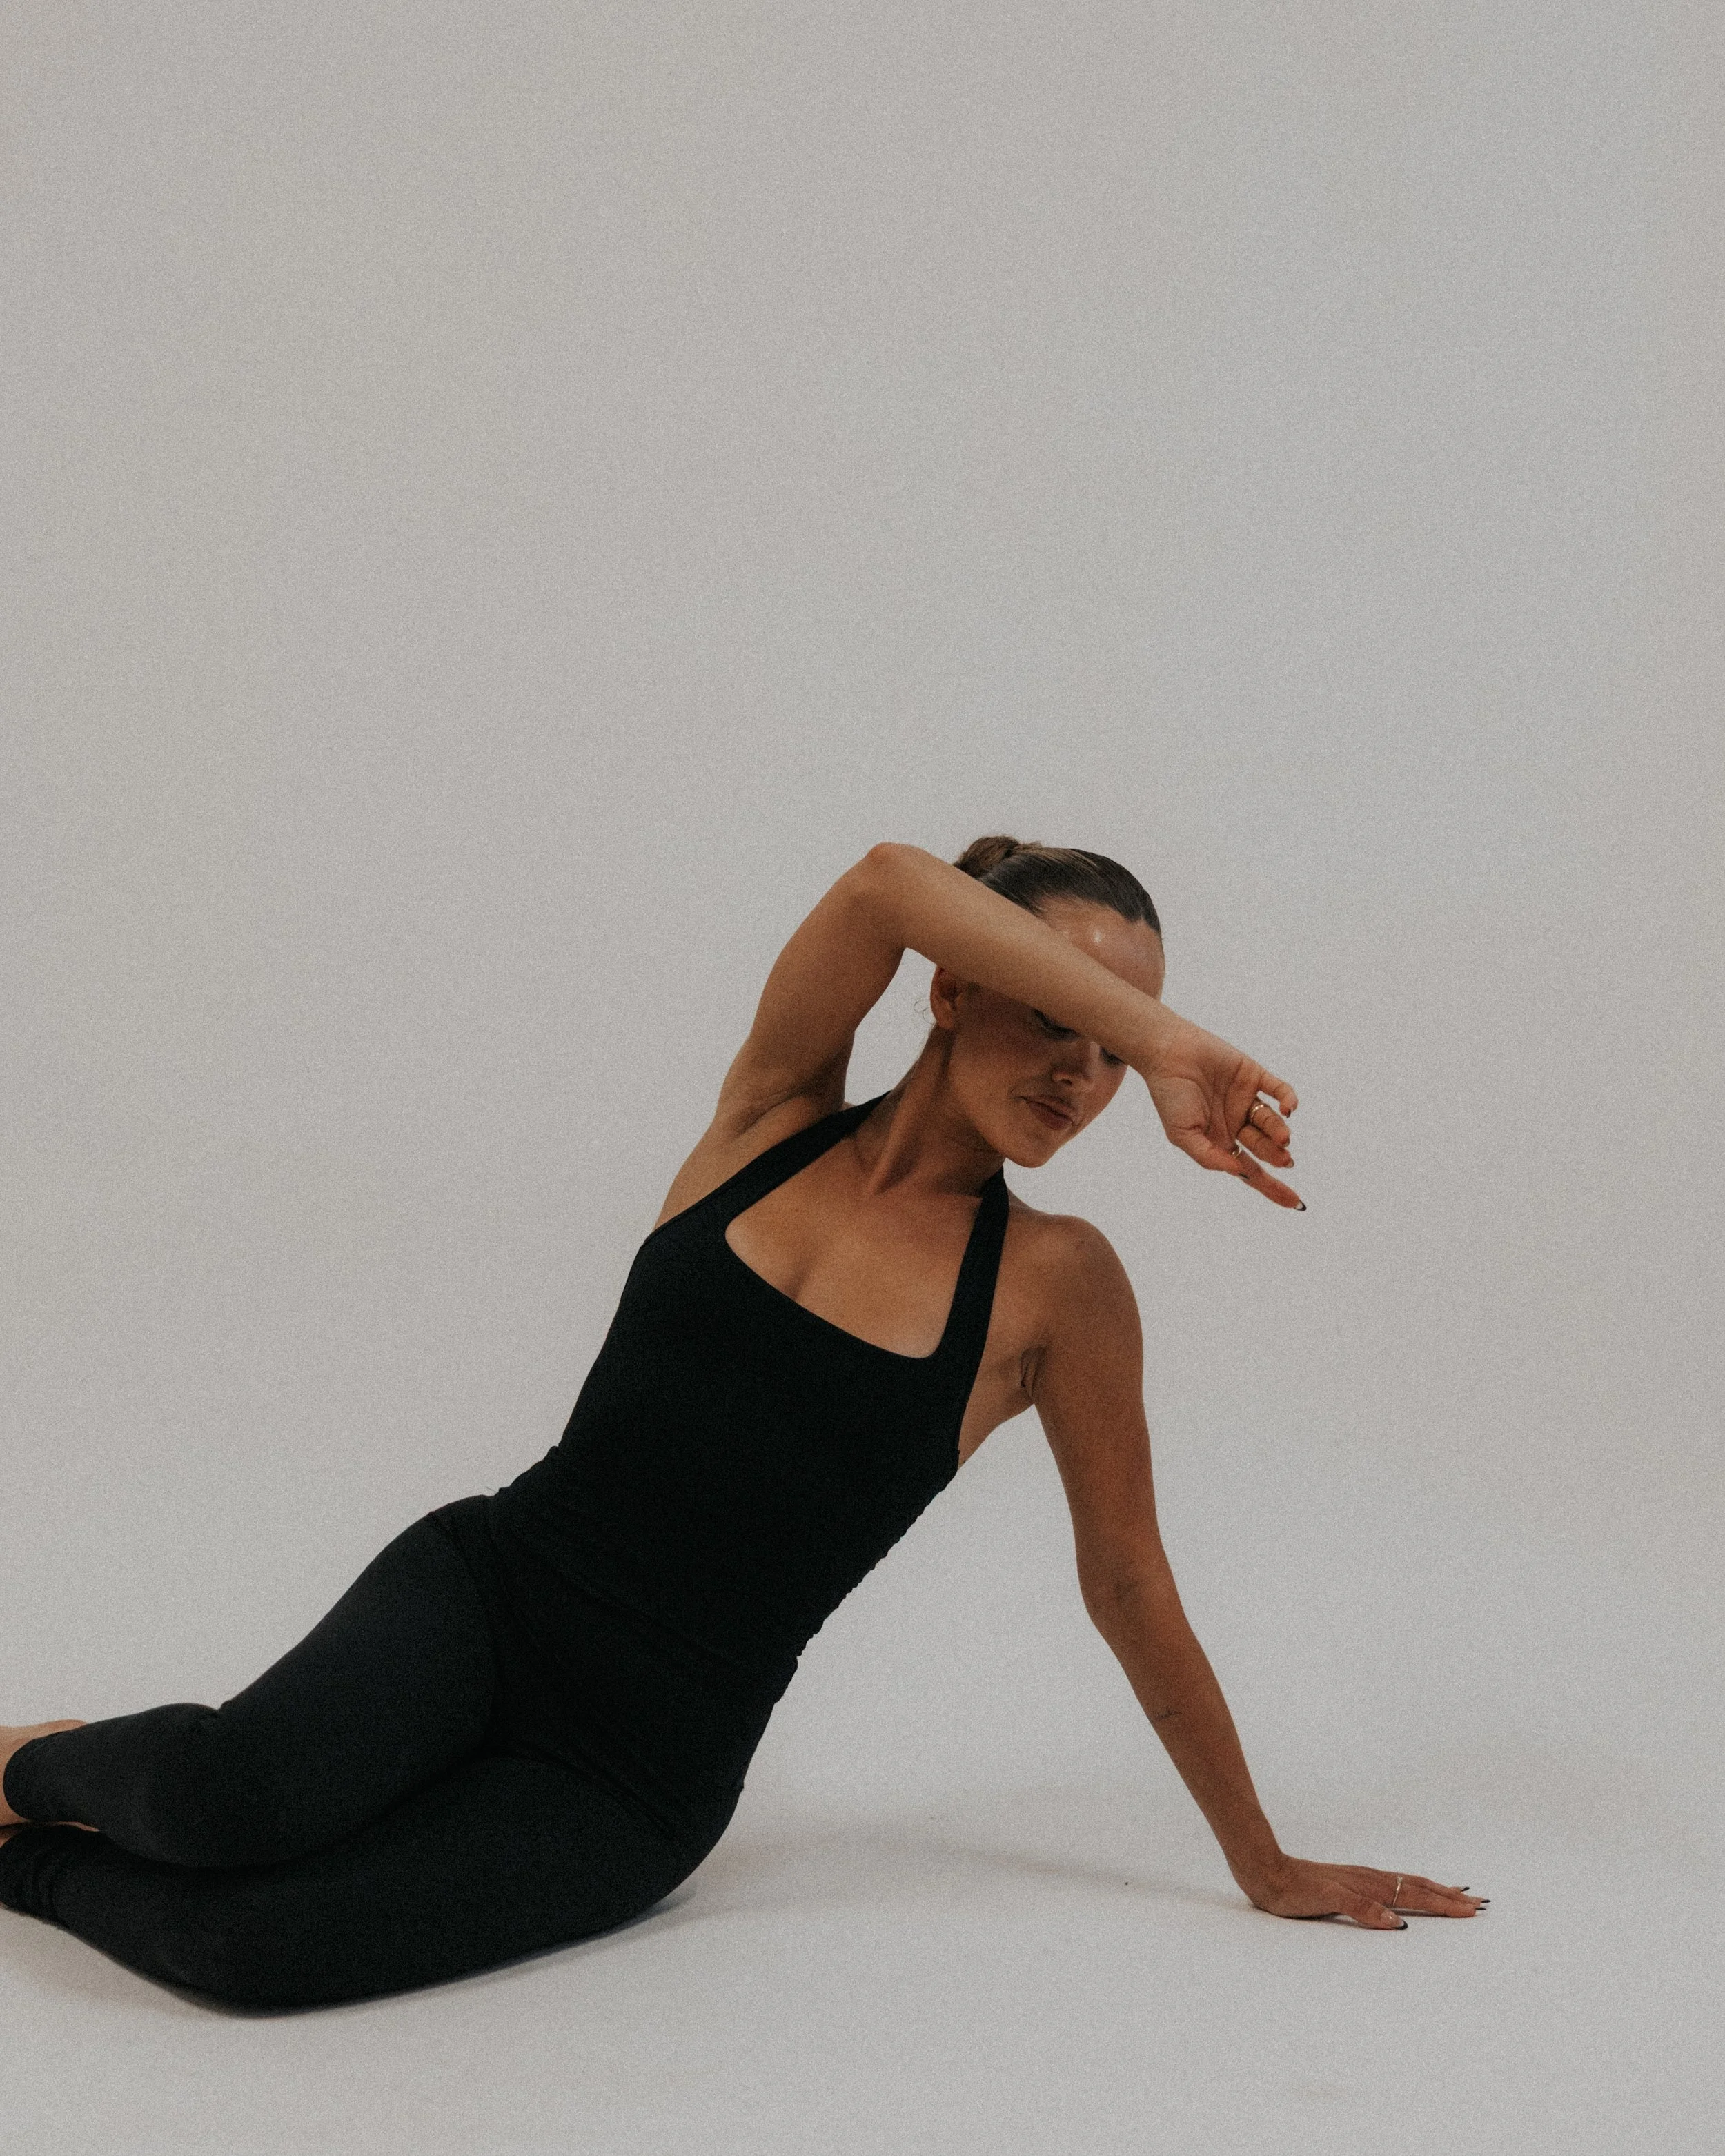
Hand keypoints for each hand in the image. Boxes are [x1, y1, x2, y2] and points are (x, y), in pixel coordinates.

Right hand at [1137, 1017, 1302, 1208]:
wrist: (1167, 1053)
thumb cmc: (1169, 1095)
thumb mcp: (1182, 1135)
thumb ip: (1209, 1157)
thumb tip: (1240, 1171)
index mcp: (1220, 1141)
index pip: (1250, 1169)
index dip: (1271, 1186)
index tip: (1294, 1203)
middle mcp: (1236, 1122)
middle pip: (1265, 1148)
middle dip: (1277, 1156)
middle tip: (1285, 1160)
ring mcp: (1245, 1099)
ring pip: (1272, 1121)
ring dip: (1279, 1131)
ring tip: (1282, 1137)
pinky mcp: (1253, 1075)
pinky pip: (1278, 1089)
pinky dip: (1287, 1099)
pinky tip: (1288, 1108)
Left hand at [1239, 1854, 1487, 1927]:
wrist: (1265, 1872)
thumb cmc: (1294, 1890)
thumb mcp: (1326, 1900)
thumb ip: (1361, 1909)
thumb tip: (1396, 1923)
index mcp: (1370, 1885)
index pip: (1415, 1895)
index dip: (1444, 1904)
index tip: (1473, 1910)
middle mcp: (1370, 1879)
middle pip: (1417, 1887)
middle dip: (1448, 1897)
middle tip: (1479, 1903)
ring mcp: (1361, 1879)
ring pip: (1406, 1884)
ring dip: (1433, 1890)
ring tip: (1456, 1893)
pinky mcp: (1350, 1882)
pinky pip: (1390, 1885)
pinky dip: (1409, 1889)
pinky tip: (1409, 1894)